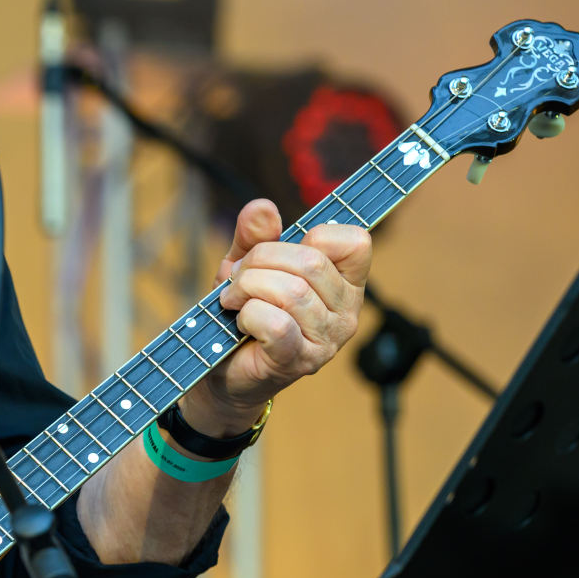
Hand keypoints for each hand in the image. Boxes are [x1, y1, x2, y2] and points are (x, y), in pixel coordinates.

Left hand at [188, 199, 370, 432]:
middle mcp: (347, 313)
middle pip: (311, 262)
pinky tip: (241, 322)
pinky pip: (277, 323)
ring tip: (233, 300)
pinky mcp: (299, 361)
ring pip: (291, 291)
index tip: (282, 251)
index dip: (314, 235)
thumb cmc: (243, 313)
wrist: (222, 370)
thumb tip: (262, 207)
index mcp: (345, 284)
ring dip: (248, 288)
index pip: (356, 242)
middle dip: (260, 261)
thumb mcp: (246, 265)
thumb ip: (255, 236)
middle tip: (237, 279)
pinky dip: (248, 314)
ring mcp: (327, 341)